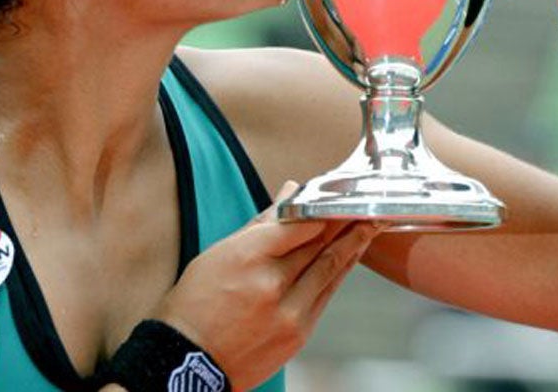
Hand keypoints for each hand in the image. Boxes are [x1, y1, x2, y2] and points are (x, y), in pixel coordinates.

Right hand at [152, 182, 379, 389]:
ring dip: (353, 244)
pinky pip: (326, 294)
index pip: (298, 223)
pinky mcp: (298, 333)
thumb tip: (288, 195)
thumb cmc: (196, 303)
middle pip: (319, 244)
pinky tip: (350, 257)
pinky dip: (340, 272)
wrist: (188, 360)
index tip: (336, 195)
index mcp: (247, 257)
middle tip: (364, 203)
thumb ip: (261, 224)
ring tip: (369, 224)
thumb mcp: (220, 253)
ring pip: (330, 268)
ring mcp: (288, 311)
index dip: (321, 208)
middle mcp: (272, 283)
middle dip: (344, 221)